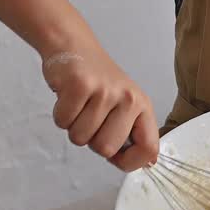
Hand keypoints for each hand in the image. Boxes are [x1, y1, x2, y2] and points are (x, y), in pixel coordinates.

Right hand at [42, 50, 158, 171]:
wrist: (74, 46)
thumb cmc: (98, 80)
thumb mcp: (124, 104)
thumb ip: (131, 133)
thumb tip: (144, 163)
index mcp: (142, 106)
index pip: (148, 149)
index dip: (130, 162)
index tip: (116, 157)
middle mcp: (128, 99)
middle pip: (105, 149)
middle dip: (92, 140)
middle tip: (90, 116)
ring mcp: (104, 91)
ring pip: (80, 138)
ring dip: (73, 125)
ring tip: (80, 104)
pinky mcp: (80, 85)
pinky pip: (63, 122)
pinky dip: (61, 114)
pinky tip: (68, 97)